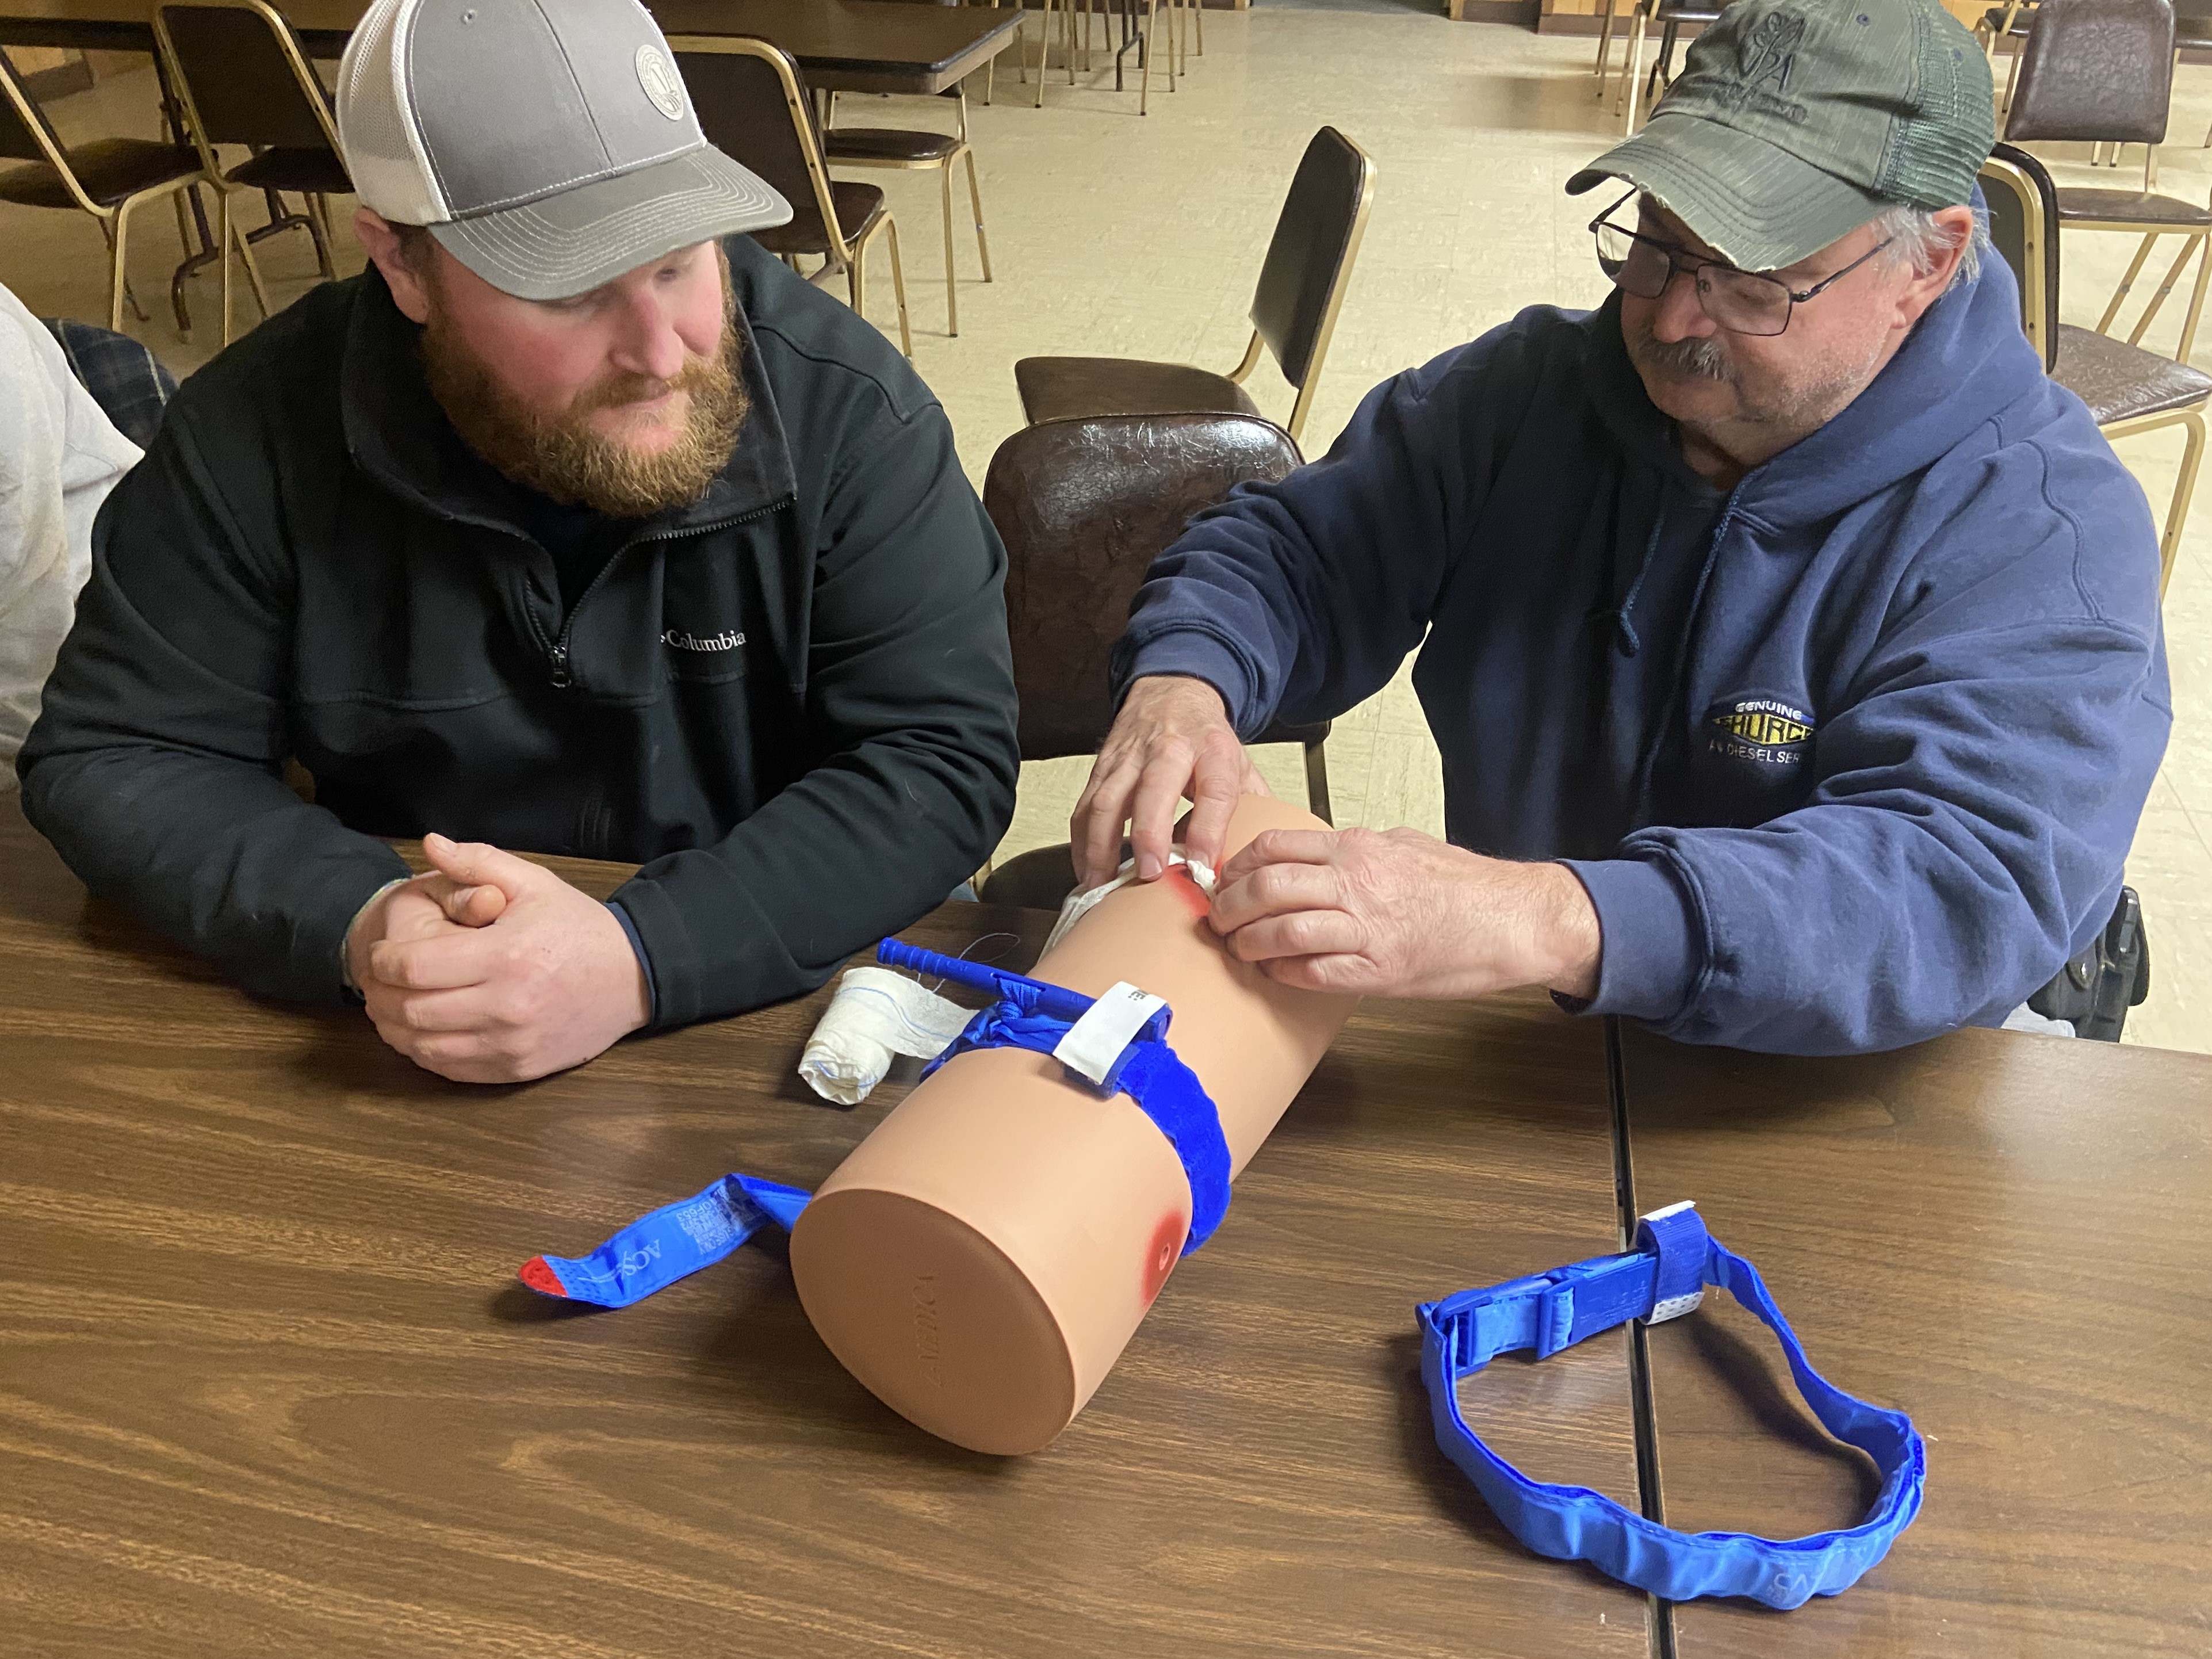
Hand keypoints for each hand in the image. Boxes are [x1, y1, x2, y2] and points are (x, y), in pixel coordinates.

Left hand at [356, 834, 649, 1083]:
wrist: (632, 978)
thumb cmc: (578, 927)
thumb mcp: (534, 883)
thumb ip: (478, 863)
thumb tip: (431, 844)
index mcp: (505, 955)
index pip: (415, 966)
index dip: (384, 959)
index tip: (382, 950)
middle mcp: (505, 1006)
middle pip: (410, 1010)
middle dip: (380, 994)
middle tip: (375, 979)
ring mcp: (511, 1043)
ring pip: (423, 1046)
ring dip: (394, 1027)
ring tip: (389, 1005)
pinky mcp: (516, 1069)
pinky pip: (450, 1068)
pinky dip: (423, 1051)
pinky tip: (420, 1031)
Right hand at [1069, 675, 1269, 889]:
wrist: (1171, 691)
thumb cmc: (1206, 738)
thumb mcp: (1241, 763)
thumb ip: (1253, 809)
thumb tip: (1258, 861)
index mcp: (1212, 750)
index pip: (1214, 790)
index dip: (1209, 830)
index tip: (1203, 868)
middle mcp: (1168, 749)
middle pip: (1153, 790)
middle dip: (1149, 835)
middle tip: (1149, 874)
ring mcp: (1129, 757)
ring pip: (1106, 800)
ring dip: (1101, 846)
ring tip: (1104, 884)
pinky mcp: (1101, 766)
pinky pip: (1084, 806)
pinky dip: (1081, 842)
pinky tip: (1087, 871)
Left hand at [1207, 826, 1602, 1000]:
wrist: (1516, 920)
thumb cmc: (1467, 886)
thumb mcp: (1406, 845)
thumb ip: (1358, 849)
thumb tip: (1317, 855)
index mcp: (1359, 848)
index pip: (1275, 847)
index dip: (1236, 865)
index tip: (1222, 879)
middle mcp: (1358, 883)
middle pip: (1267, 887)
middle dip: (1229, 906)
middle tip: (1218, 919)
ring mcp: (1368, 929)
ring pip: (1282, 931)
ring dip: (1248, 943)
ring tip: (1239, 949)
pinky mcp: (1380, 971)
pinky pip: (1314, 972)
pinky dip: (1285, 973)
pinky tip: (1275, 972)